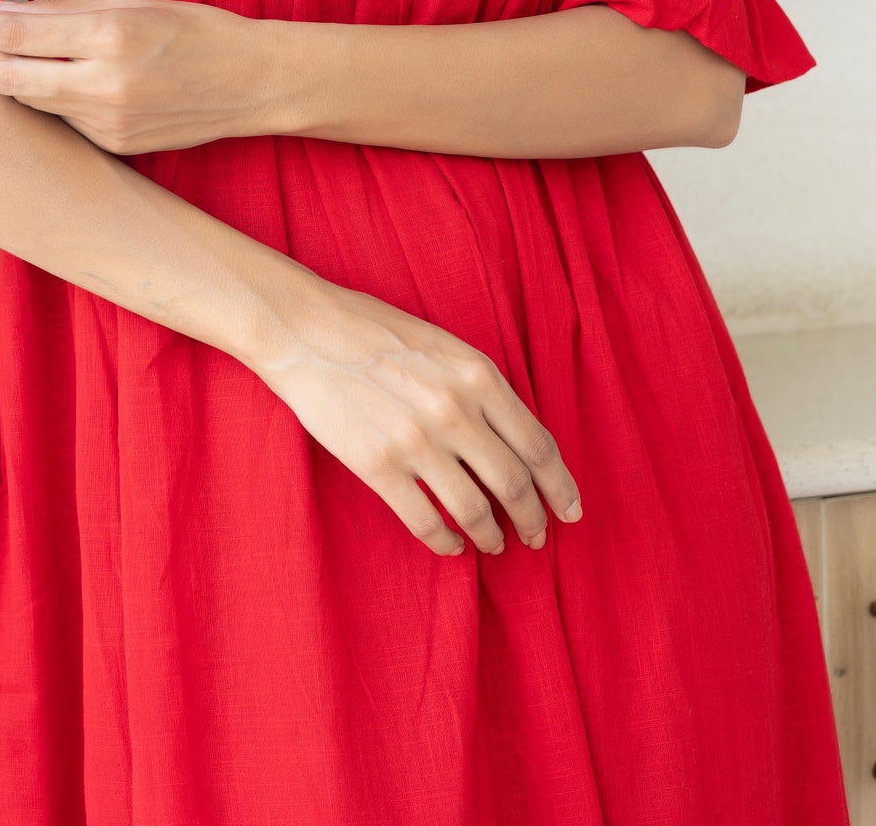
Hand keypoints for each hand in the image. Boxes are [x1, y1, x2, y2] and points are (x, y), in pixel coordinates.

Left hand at [0, 0, 278, 154]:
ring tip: (6, 50)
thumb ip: (64, 9)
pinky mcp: (114, 146)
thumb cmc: (196, 31)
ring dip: (8, 76)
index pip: (16, 35)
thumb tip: (4, 9)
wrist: (252, 83)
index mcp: (111, 36)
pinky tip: (52, 78)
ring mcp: (108, 124)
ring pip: (30, 103)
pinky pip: (62, 121)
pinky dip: (47, 97)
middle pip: (8, 78)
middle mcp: (105, 86)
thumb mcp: (133, 3)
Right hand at [247, 271, 582, 556]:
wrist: (306, 330)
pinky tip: (451, 546)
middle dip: (533, 520)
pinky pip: (425, 522)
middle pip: (515, 485)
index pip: (538, 446)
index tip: (569, 511)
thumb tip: (516, 442)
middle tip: (535, 536)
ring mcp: (416, 442)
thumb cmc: (375, 331)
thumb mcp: (444, 346)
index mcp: (478, 375)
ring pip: (475, 511)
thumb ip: (482, 389)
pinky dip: (446, 542)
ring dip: (491, 536)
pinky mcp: (378, 466)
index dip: (560, 487)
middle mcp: (455, 410)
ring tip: (494, 543)